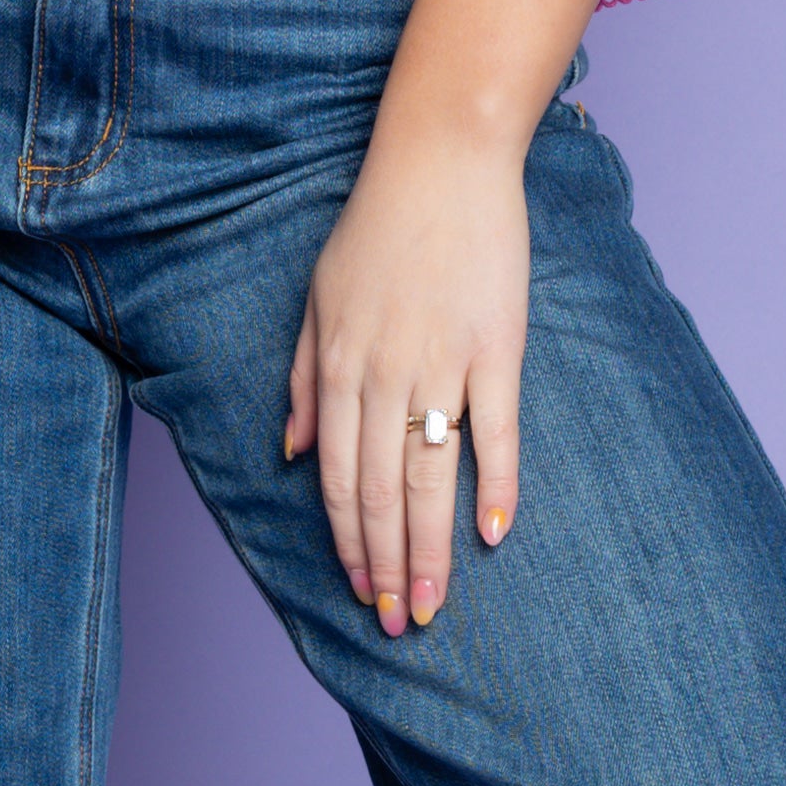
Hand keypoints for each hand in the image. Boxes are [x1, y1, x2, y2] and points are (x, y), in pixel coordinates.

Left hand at [284, 127, 527, 639]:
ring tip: (435, 603)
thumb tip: (289, 453)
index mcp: (337, 367)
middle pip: (381, 492)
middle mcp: (383, 376)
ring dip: (430, 549)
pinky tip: (494, 534)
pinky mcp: (494, 346)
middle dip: (387, 566)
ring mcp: (441, 363)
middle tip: (401, 623)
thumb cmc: (374, 229)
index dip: (347, 541)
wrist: (439, 161)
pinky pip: (496, 431)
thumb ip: (302, 380)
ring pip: (430, 477)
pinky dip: (495, 485)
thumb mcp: (317, 300)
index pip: (337, 478)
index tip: (359, 591)